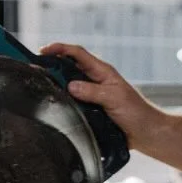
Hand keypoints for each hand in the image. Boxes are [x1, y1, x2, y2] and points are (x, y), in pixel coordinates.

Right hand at [41, 42, 163, 151]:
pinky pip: (72, 100)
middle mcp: (96, 80)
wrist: (146, 133)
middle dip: (52, 64)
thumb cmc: (136, 113)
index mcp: (103, 72)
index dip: (60, 49)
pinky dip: (62, 99)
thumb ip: (93, 91)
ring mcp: (92, 94)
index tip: (44, 50)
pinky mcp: (91, 108)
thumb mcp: (114, 98)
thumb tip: (71, 85)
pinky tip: (53, 103)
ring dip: (56, 82)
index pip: (78, 54)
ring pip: (69, 84)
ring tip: (39, 83)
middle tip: (35, 67)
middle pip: (70, 66)